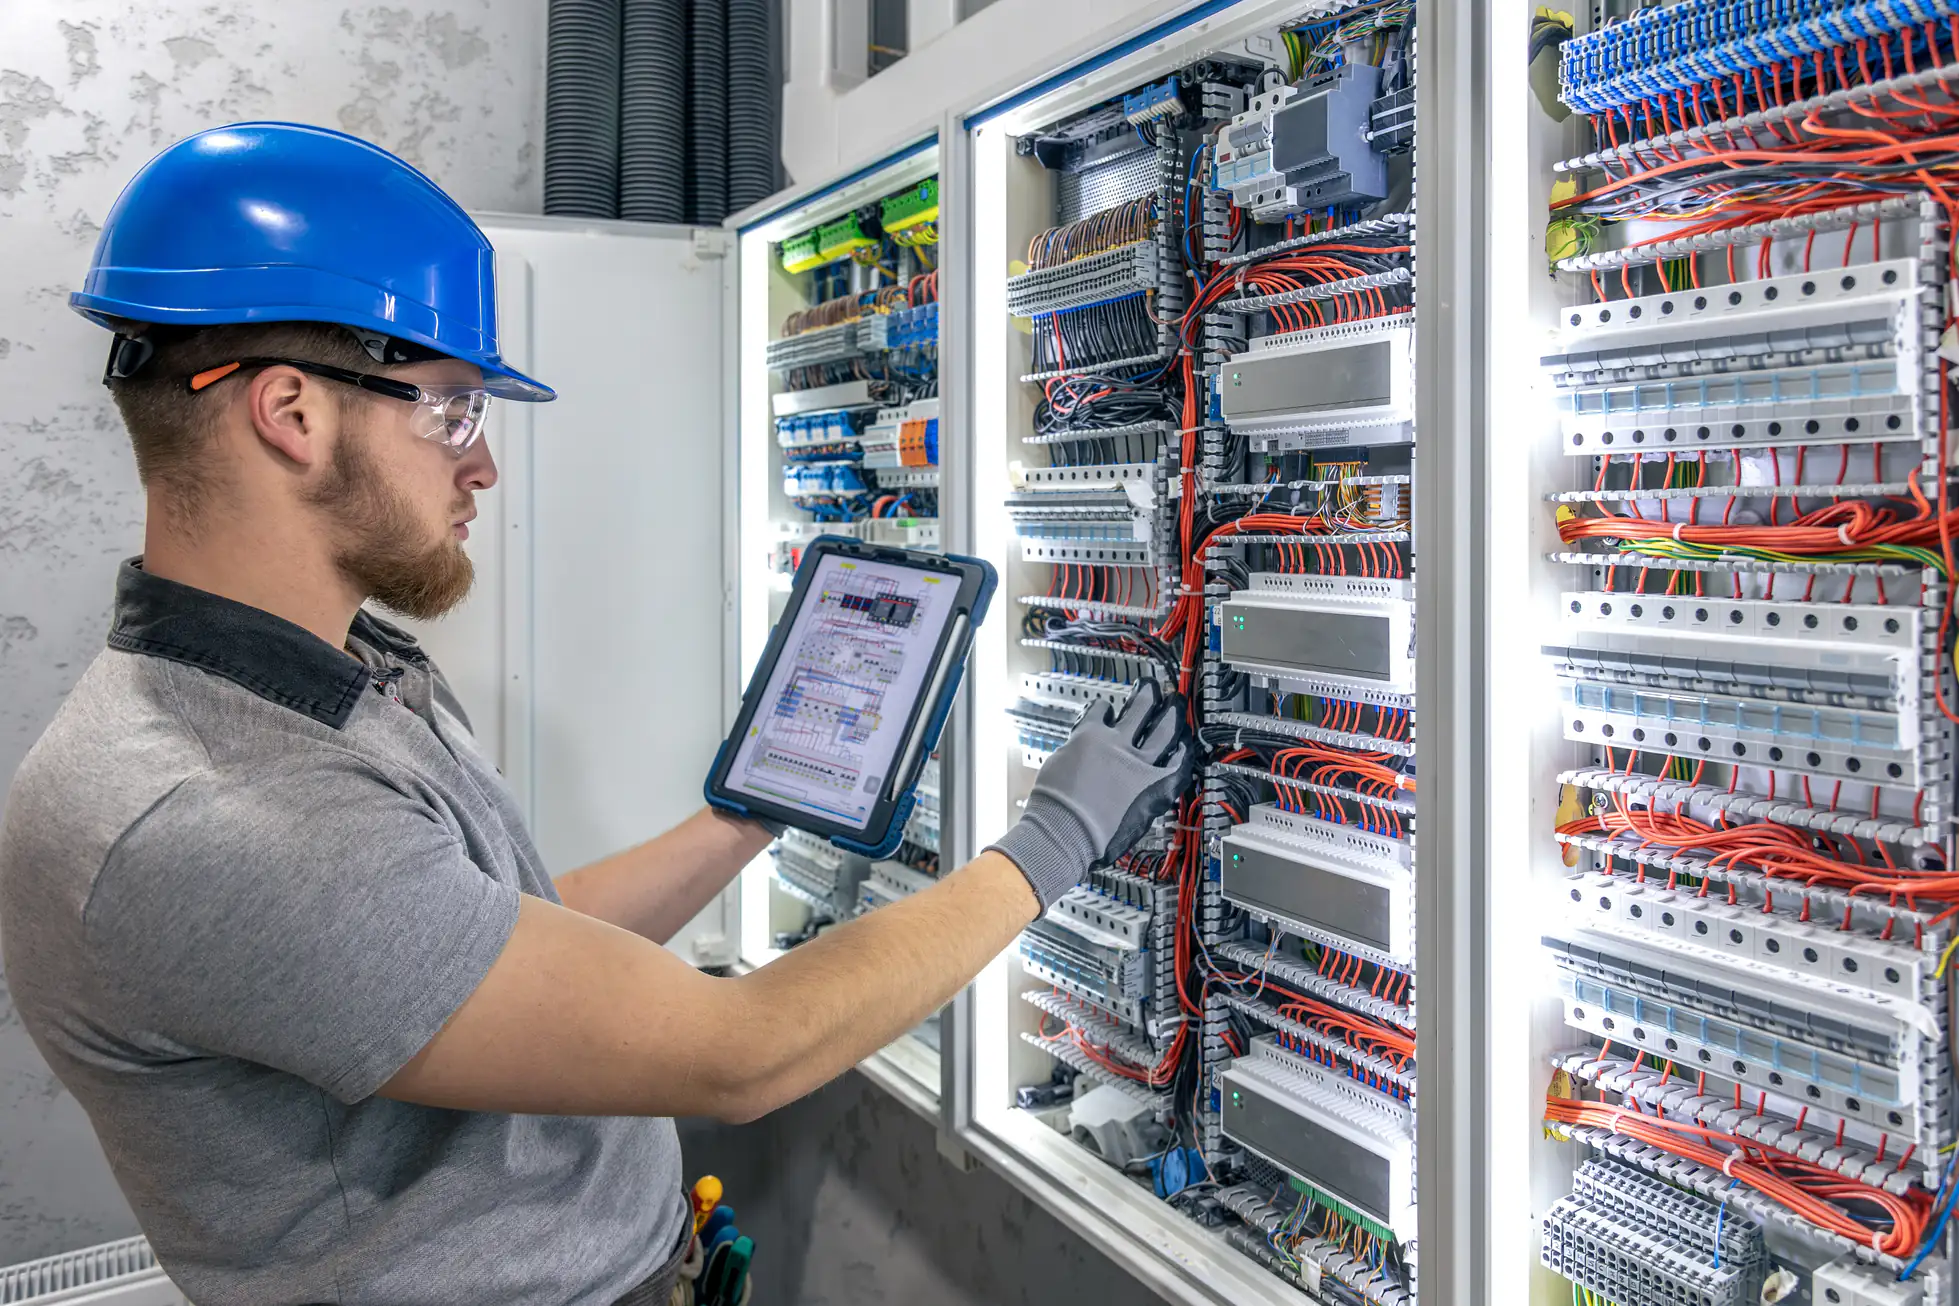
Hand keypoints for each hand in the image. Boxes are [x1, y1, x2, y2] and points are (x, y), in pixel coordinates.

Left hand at [987, 679, 1191, 909]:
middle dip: (1172, 709)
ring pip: (1138, 708)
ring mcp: (1113, 743)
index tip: (1182, 738)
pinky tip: (1104, 708)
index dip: (1183, 743)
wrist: (1063, 832)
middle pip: (1164, 724)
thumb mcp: (1137, 821)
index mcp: (1154, 784)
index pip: (1180, 755)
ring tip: (1147, 688)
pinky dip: (1104, 708)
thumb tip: (1143, 785)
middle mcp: (1138, 759)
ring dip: (1145, 696)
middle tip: (1174, 700)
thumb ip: (1145, 796)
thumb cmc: (1095, 837)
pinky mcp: (1088, 734)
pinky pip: (1101, 710)